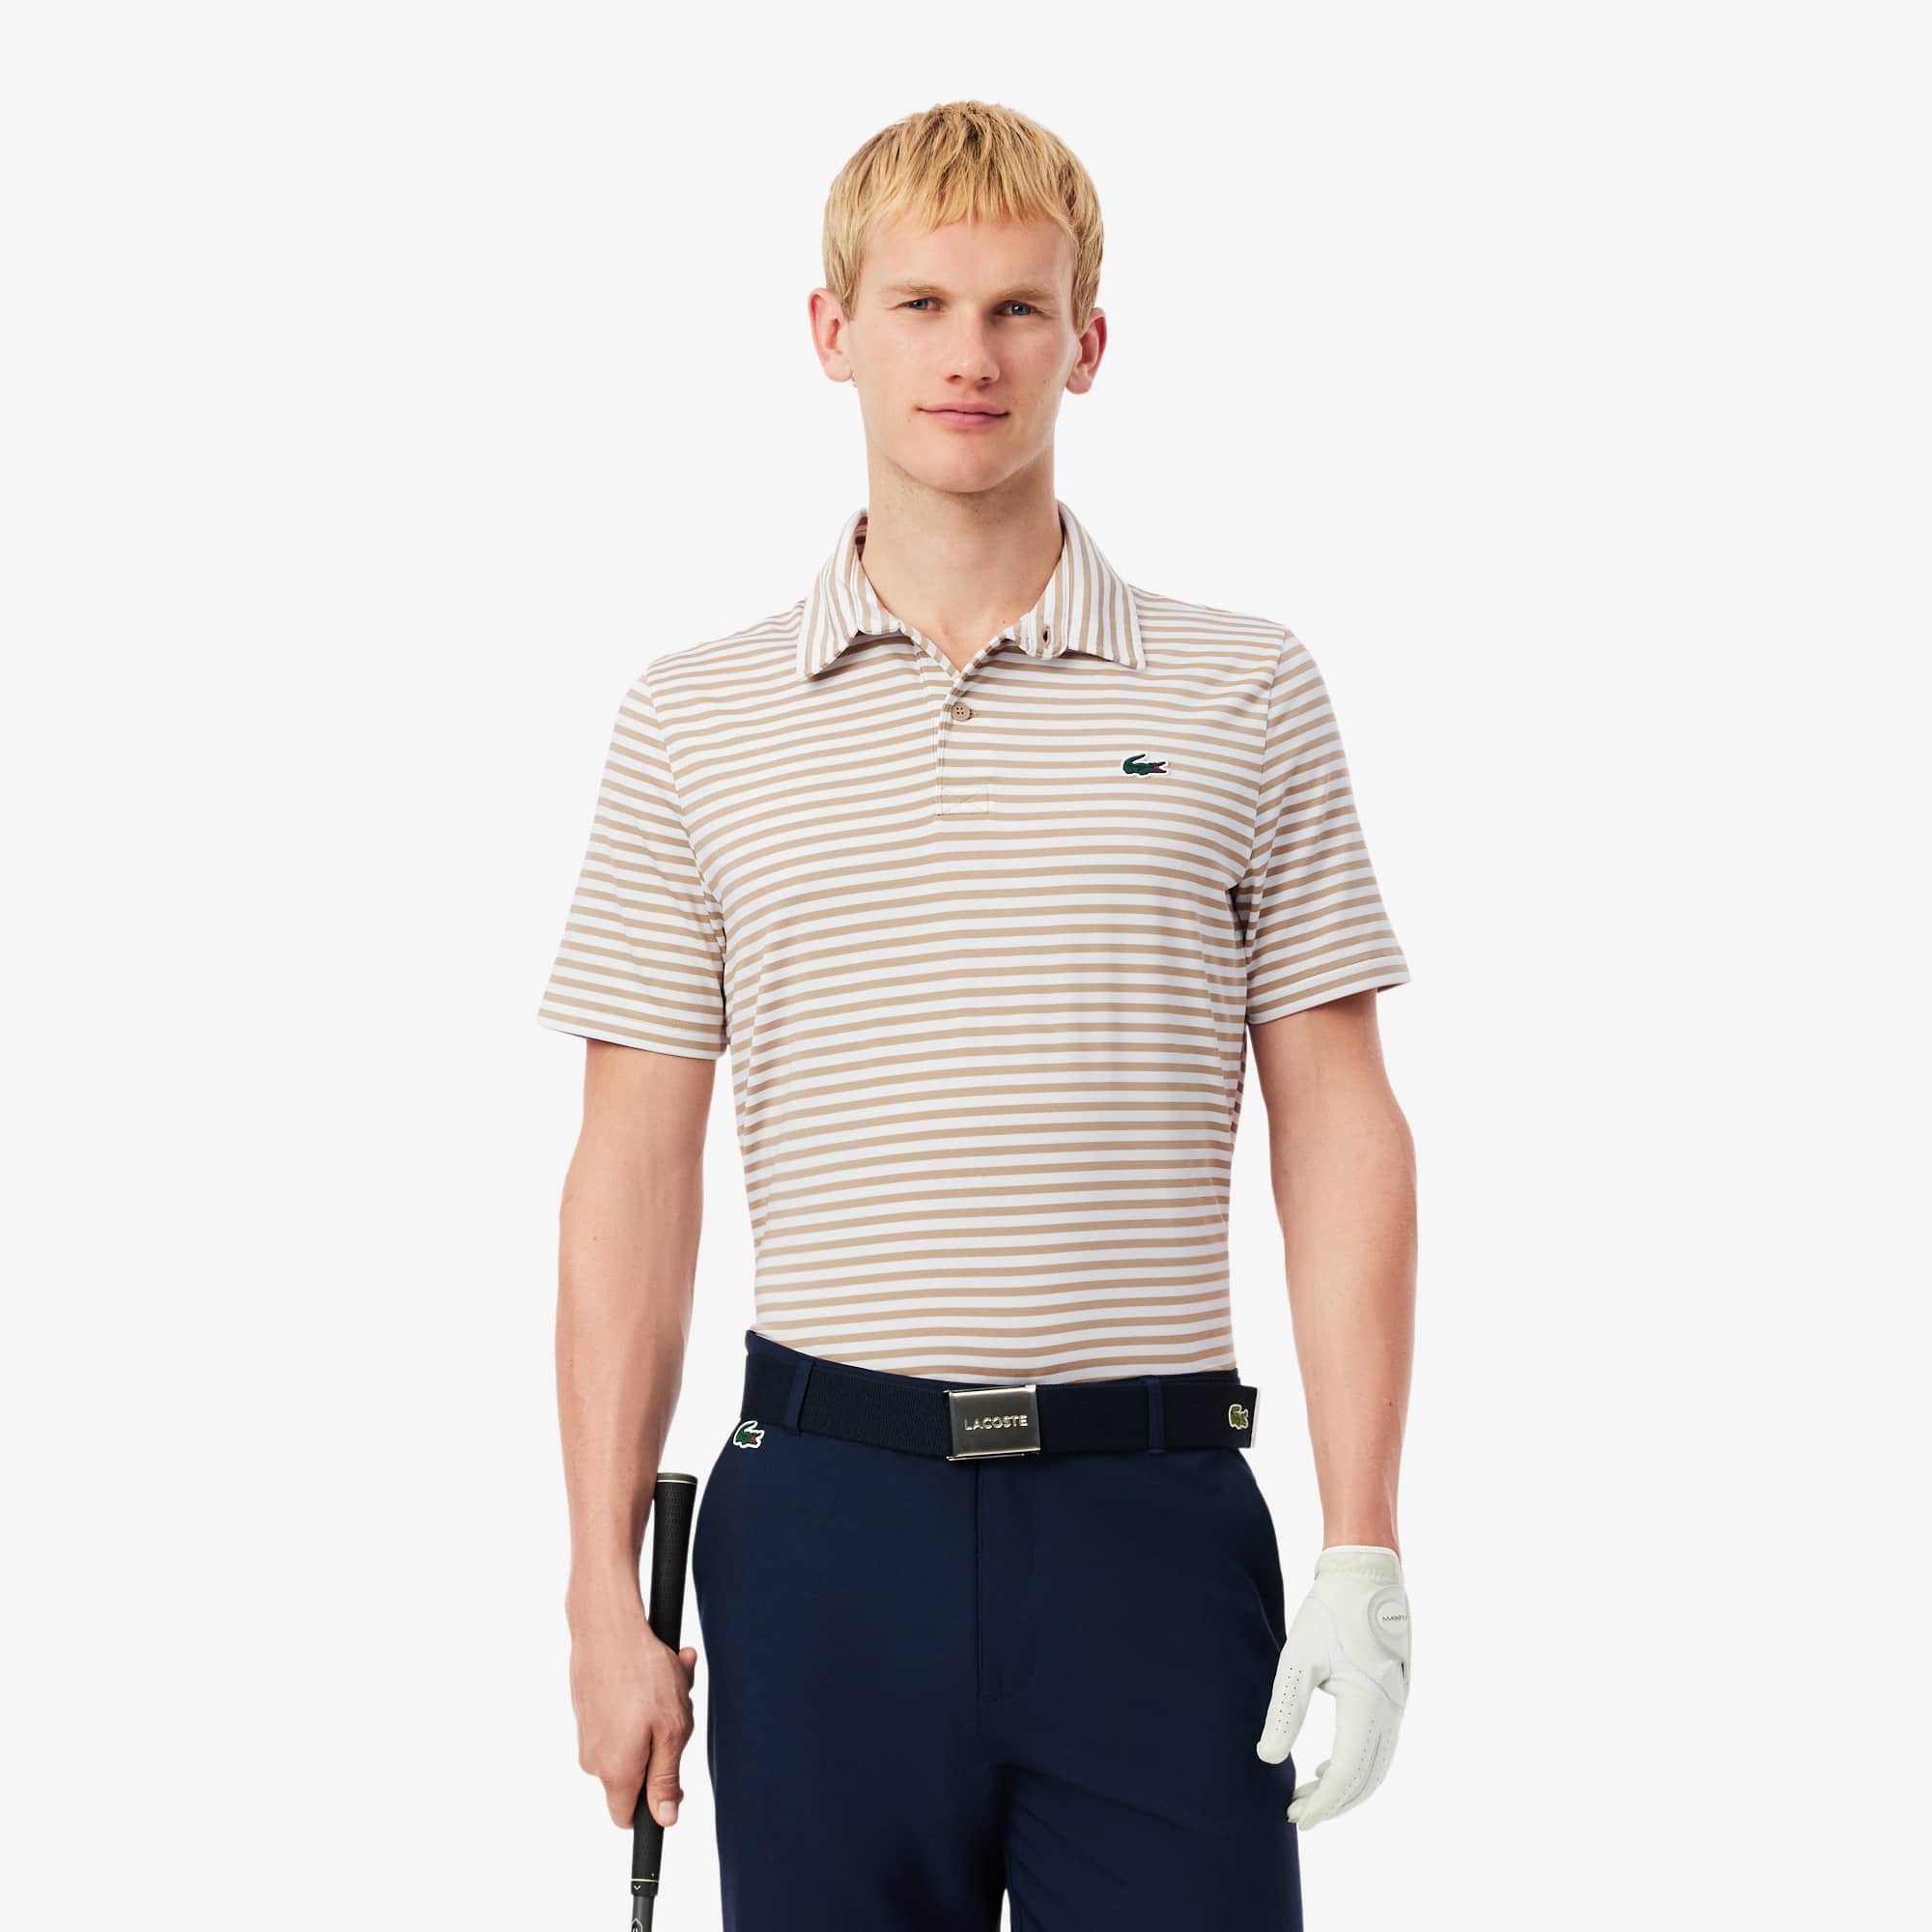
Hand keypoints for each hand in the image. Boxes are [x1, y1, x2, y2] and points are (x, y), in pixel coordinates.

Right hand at [568, 1598, 698, 1828]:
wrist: (607, 1626)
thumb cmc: (644, 1675)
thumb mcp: (671, 1731)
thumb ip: (666, 1779)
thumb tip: (664, 1819)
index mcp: (615, 1771)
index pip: (627, 1817)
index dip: (654, 1805)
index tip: (674, 1781)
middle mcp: (592, 1759)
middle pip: (636, 1771)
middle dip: (663, 1745)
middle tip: (683, 1710)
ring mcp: (587, 1732)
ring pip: (632, 1737)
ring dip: (658, 1714)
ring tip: (674, 1678)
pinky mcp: (586, 1708)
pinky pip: (620, 1715)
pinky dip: (641, 1697)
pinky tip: (658, 1667)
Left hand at [1254, 1544, 1409, 1829]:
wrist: (1365, 1572)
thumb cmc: (1328, 1611)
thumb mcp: (1298, 1659)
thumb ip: (1284, 1711)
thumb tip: (1267, 1759)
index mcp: (1367, 1706)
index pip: (1345, 1774)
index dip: (1322, 1804)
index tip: (1295, 1818)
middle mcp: (1390, 1711)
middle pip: (1366, 1778)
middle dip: (1333, 1803)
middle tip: (1297, 1813)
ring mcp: (1398, 1703)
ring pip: (1378, 1765)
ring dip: (1348, 1787)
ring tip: (1312, 1795)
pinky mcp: (1395, 1693)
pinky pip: (1382, 1745)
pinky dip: (1359, 1765)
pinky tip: (1329, 1764)